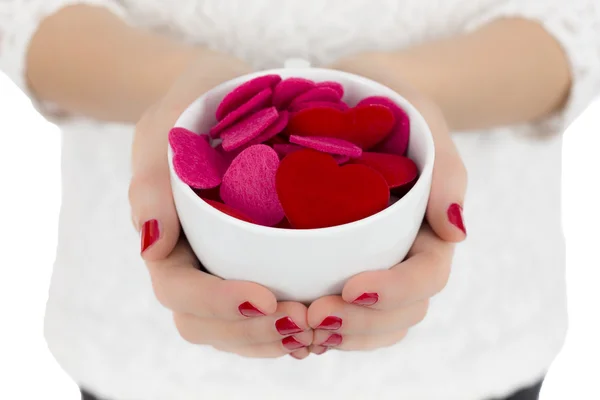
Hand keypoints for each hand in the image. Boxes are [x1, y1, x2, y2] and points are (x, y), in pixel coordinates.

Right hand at [128, 50, 312, 358]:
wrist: (225, 96)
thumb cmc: (191, 109)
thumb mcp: (164, 128)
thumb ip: (151, 183)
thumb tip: (149, 248)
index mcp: (166, 241)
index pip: (179, 290)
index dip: (218, 304)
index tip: (265, 296)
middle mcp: (193, 263)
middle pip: (208, 325)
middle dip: (253, 333)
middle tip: (305, 321)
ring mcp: (225, 268)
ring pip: (239, 329)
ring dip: (276, 338)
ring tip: (321, 327)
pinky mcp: (257, 263)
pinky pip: (268, 309)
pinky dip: (292, 323)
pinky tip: (328, 317)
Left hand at [308, 57, 466, 352]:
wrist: (355, 96)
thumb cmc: (392, 102)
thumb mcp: (422, 116)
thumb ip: (445, 169)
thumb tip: (456, 232)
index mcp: (428, 230)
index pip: (427, 276)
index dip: (395, 291)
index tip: (353, 287)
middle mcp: (403, 255)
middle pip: (399, 313)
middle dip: (359, 323)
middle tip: (310, 316)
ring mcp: (373, 263)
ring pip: (370, 323)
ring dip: (337, 334)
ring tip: (294, 326)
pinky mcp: (339, 264)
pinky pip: (338, 310)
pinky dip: (317, 325)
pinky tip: (286, 323)